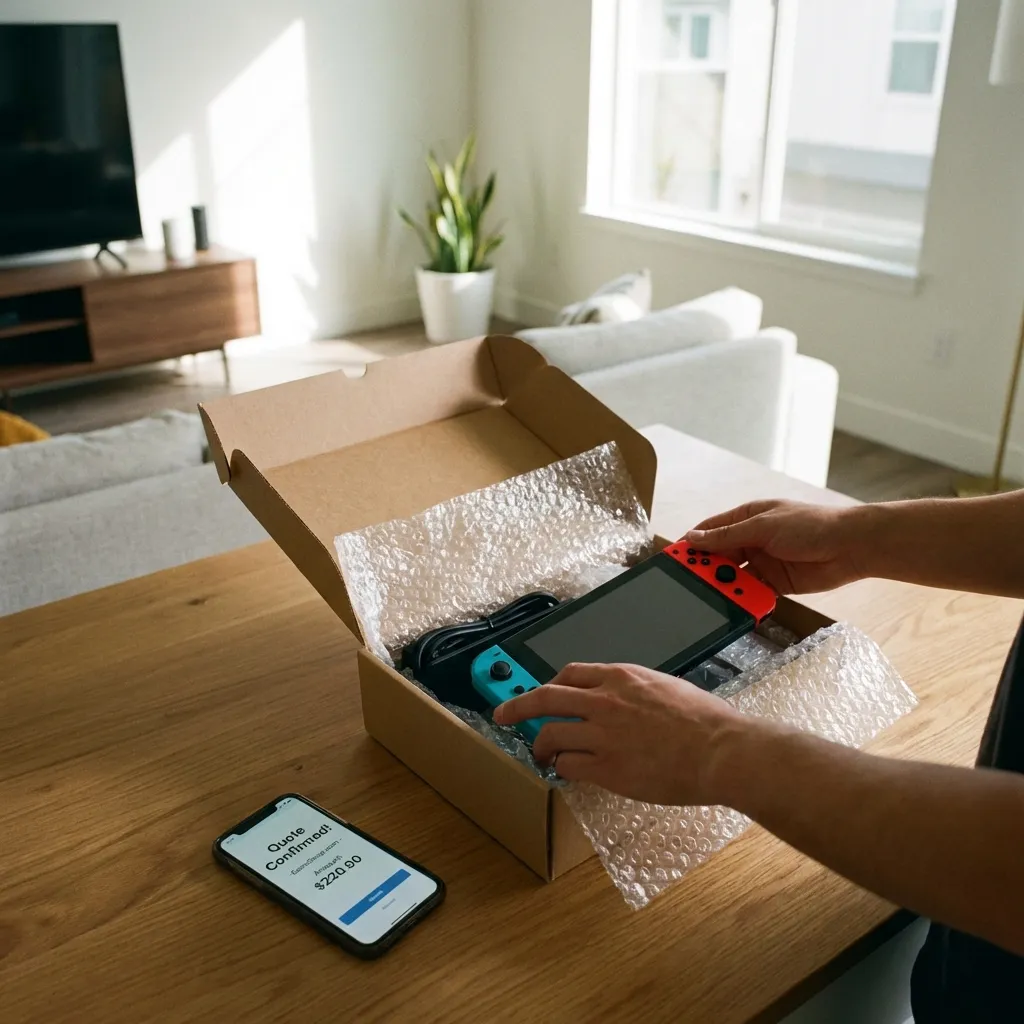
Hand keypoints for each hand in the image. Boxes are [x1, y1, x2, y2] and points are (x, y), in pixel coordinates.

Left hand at [492, 662, 748, 804]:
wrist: (720, 750)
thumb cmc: (706, 721)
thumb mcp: (665, 687)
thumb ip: (635, 691)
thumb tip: (621, 701)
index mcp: (622, 677)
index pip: (570, 673)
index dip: (550, 684)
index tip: (541, 691)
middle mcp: (605, 701)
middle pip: (545, 697)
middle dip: (517, 705)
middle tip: (502, 714)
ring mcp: (603, 734)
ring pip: (550, 734)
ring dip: (539, 745)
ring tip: (539, 755)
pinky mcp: (607, 767)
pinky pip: (568, 765)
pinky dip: (562, 768)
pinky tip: (566, 771)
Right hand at [685, 499, 866, 593]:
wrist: (851, 547)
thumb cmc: (811, 524)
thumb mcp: (763, 526)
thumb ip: (727, 535)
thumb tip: (693, 537)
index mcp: (747, 518)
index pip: (710, 530)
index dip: (691, 543)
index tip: (673, 557)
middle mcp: (752, 540)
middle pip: (718, 556)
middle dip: (704, 569)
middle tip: (688, 583)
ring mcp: (763, 562)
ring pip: (733, 578)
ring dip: (723, 586)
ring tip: (711, 597)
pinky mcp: (775, 584)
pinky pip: (752, 593)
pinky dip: (743, 600)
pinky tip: (734, 606)